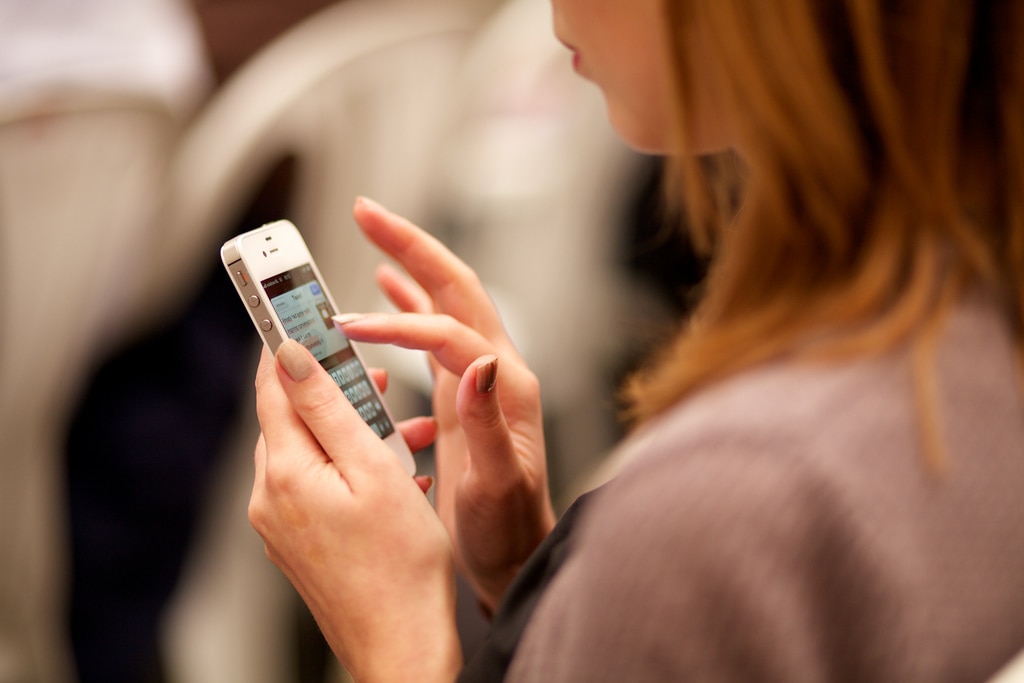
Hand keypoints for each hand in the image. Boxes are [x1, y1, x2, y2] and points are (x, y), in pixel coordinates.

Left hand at [250, 342, 461, 680]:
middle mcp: (272, 498)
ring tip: (404, 433)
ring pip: (313, 450)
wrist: (404, 646)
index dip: (286, 341)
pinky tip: (395, 473)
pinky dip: (353, 466)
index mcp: (286, 474)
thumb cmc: (400, 566)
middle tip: (378, 379)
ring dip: (355, 431)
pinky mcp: (301, 541)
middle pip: (294, 417)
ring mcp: (283, 524)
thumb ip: (328, 408)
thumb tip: (290, 356)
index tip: (297, 306)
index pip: (273, 386)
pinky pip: (320, 483)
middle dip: (337, 390)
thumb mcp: (371, 470)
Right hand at [335, 197, 555, 613]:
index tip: (348, 328)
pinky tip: (388, 292)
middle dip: (411, 246)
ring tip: (372, 235)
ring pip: (443, 303)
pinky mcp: (463, 394)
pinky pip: (435, 333)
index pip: (449, 331)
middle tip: (366, 211)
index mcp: (506, 386)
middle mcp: (496, 371)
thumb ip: (488, 425)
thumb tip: (479, 362)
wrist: (518, 557)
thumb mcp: (498, 485)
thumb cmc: (510, 529)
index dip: (398, 324)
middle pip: (455, 289)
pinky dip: (409, 306)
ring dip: (409, 266)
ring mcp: (479, 379)